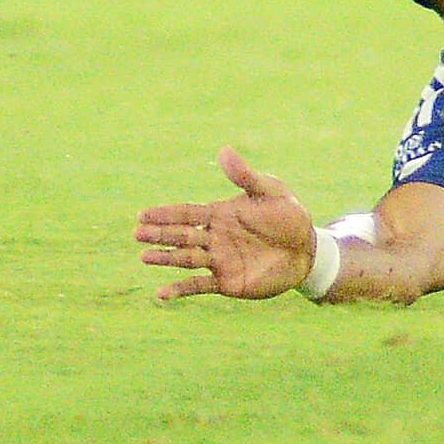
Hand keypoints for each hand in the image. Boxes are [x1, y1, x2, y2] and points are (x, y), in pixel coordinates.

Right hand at [133, 148, 317, 301]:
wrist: (306, 248)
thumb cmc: (288, 215)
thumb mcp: (269, 191)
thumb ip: (245, 176)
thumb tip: (223, 150)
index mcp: (220, 214)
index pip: (187, 213)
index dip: (165, 214)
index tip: (142, 214)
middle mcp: (214, 237)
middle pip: (182, 235)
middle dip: (160, 234)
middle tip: (137, 233)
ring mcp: (219, 260)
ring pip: (186, 259)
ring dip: (166, 258)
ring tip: (145, 257)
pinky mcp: (227, 281)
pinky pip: (199, 286)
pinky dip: (181, 290)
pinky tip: (162, 293)